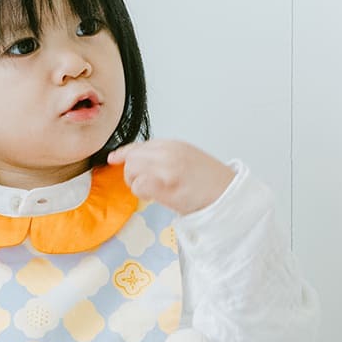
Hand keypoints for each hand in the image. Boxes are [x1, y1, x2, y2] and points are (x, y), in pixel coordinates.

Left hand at [107, 139, 233, 214]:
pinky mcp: (165, 185)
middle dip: (131, 173)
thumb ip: (164, 156)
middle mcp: (168, 152)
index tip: (114, 158)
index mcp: (173, 144)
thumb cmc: (209, 181)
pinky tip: (153, 196)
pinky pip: (139, 185)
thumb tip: (141, 162)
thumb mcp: (187, 158)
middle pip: (132, 158)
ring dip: (136, 184)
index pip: (139, 145)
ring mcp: (166, 167)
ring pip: (132, 171)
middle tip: (143, 186)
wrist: (227, 194)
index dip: (124, 153)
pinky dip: (141, 192)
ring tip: (152, 192)